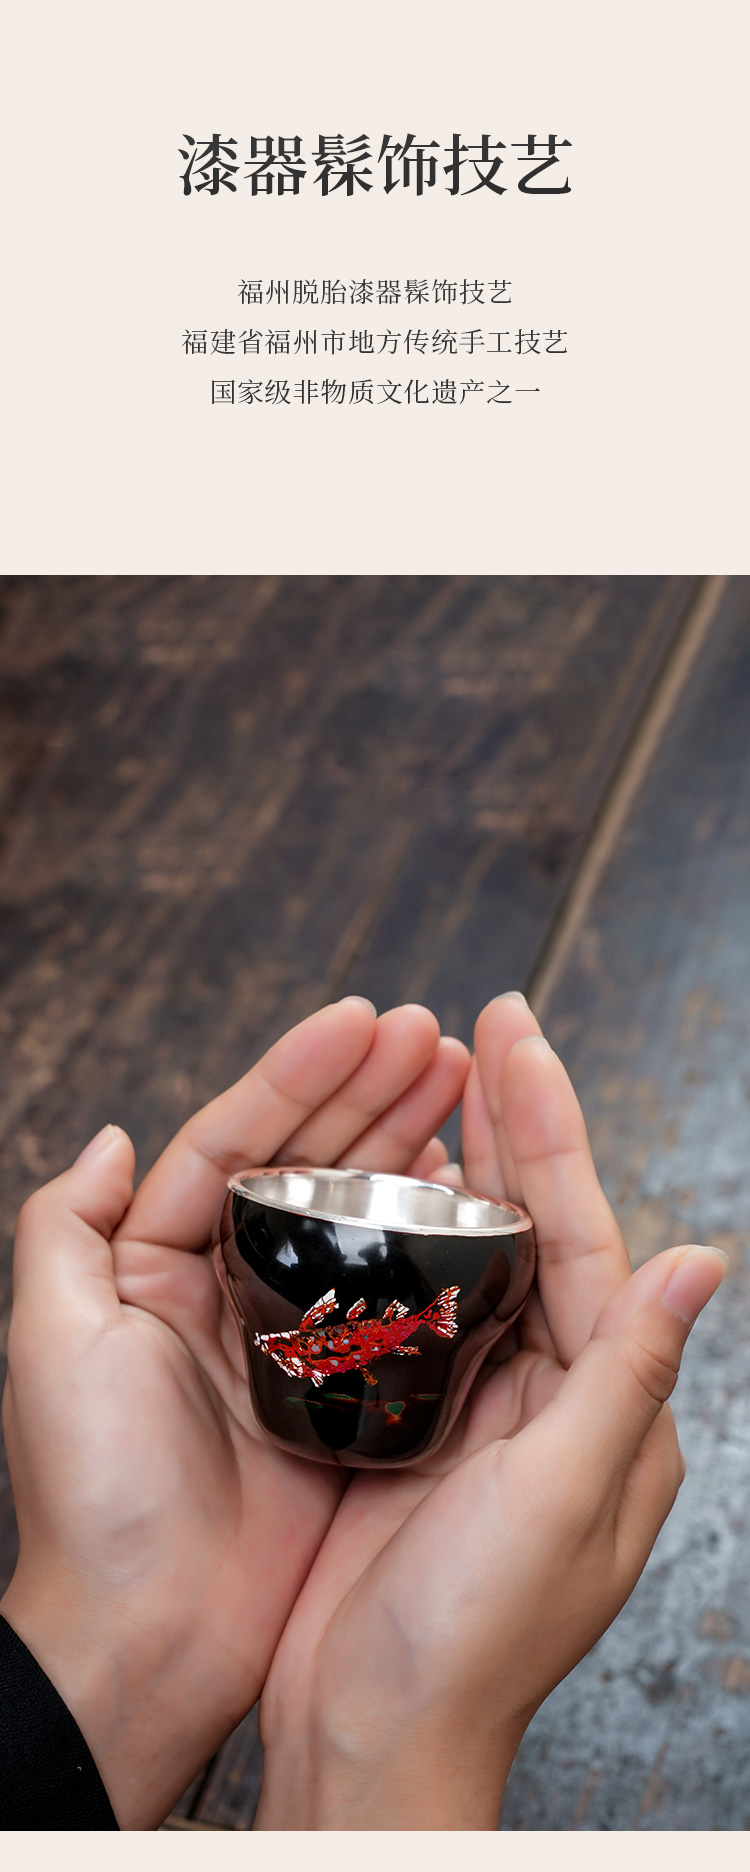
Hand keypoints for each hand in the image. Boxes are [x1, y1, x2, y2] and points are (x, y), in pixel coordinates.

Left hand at [0, 996, 468, 1827]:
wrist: (151, 1635)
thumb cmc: (93, 1493)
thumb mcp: (47, 1341)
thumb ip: (63, 1227)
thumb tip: (110, 1135)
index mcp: (154, 1265)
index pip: (234, 1138)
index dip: (298, 1072)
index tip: (361, 1019)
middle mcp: (225, 1289)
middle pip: (306, 1162)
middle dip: (369, 1090)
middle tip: (436, 1035)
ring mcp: (291, 1340)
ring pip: (357, 1215)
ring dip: (406, 1142)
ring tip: (462, 1083)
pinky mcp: (345, 1397)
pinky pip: (397, 1297)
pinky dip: (432, 1237)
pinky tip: (469, 1188)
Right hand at [256, 994, 726, 1830]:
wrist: (373, 1736)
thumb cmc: (470, 1640)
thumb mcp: (559, 1500)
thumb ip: (625, 1375)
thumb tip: (700, 1257)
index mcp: (609, 1409)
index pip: (586, 1234)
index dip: (552, 1127)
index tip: (516, 1035)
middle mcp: (560, 1398)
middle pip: (540, 1228)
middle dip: (518, 1122)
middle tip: (485, 1021)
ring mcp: (488, 1410)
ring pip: (483, 1257)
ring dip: (466, 1167)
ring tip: (442, 1079)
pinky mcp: (418, 1429)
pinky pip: (426, 1309)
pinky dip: (413, 1241)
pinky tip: (390, 1194)